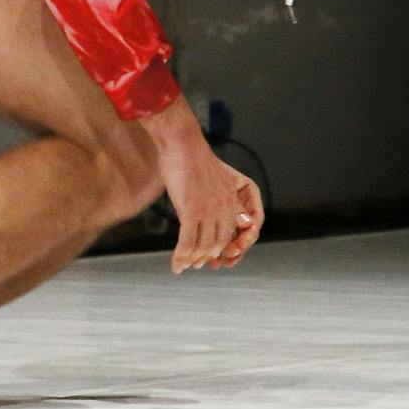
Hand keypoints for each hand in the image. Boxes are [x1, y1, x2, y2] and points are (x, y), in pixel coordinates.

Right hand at [145, 105, 261, 273]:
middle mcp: (224, 206)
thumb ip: (213, 200)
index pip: (232, 232)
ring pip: (203, 247)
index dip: (222, 248)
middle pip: (219, 243)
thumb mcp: (211, 181)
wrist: (182, 142)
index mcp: (231, 198)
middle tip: (195, 264)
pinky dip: (181, 257)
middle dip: (206, 257)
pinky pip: (187, 242)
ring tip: (184, 266)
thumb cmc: (192, 158)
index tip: (212, 256)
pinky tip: (176, 265)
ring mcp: (209, 210)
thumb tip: (204, 217)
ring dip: (192, 260)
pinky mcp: (191, 210)